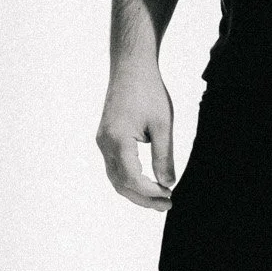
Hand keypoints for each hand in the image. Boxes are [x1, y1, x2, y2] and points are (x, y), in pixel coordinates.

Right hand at [96, 57, 175, 210]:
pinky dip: (130, 179)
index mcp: (117, 140)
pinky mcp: (105, 137)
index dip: (150, 192)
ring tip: (159, 197)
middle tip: (166, 204)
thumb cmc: (148, 90)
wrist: (131, 66)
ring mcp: (102, 141)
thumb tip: (167, 183)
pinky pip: (115, 166)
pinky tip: (147, 181)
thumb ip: (164, 156)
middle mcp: (105, 144)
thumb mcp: (162, 124)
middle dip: (143, 198)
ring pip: (116, 178)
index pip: (132, 179)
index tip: (169, 197)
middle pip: (120, 184)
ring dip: (136, 191)